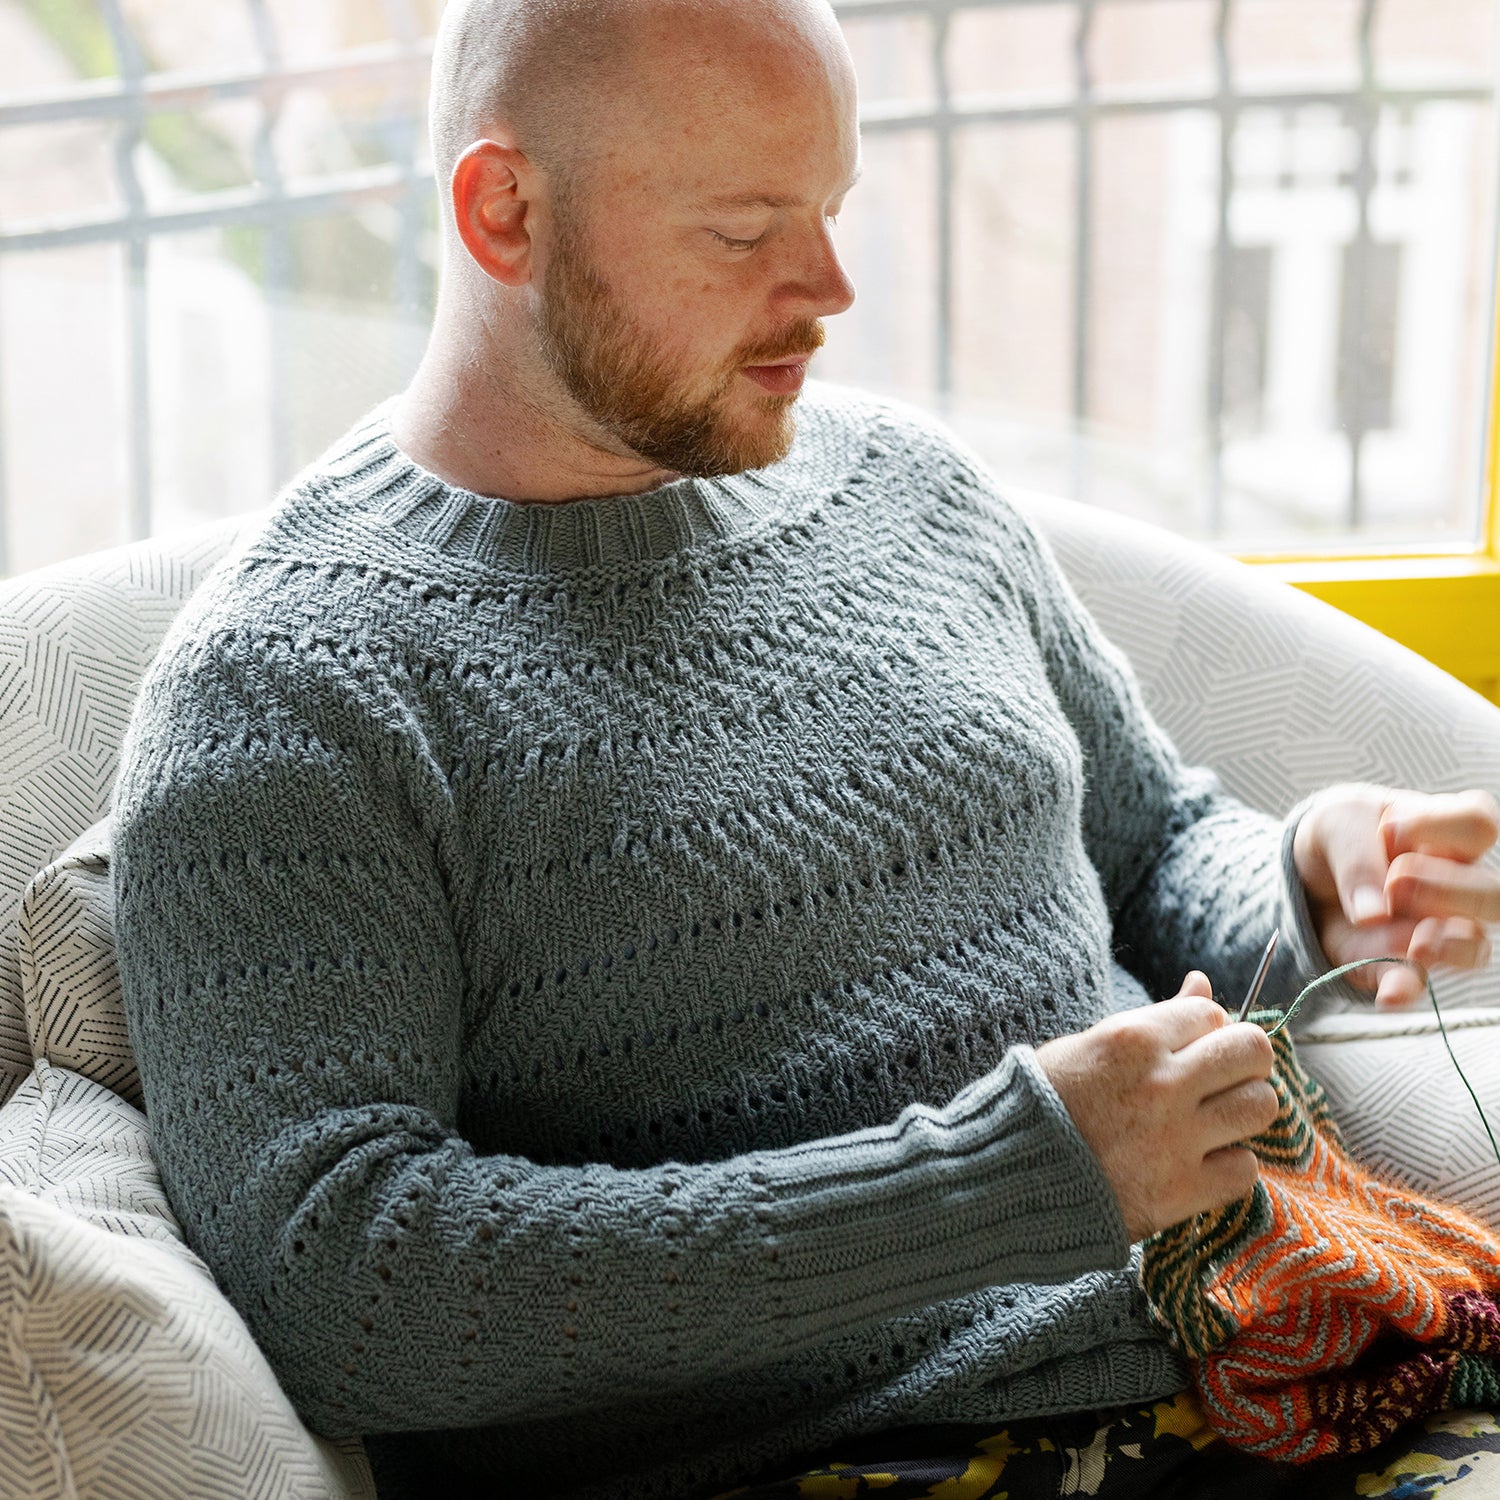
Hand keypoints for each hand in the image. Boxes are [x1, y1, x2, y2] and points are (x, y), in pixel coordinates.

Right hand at [1034, 973, 1277, 1241]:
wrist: (1008, 1177)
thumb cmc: (1046, 1102)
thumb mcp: (1090, 1044)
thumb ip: (1155, 1016)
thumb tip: (1202, 982)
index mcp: (1132, 1039)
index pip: (1212, 1012)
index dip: (1204, 1028)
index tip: (1189, 1047)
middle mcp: (1161, 1084)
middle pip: (1253, 1051)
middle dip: (1242, 1059)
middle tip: (1219, 1077)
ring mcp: (1176, 1140)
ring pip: (1261, 1106)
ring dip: (1242, 1109)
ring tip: (1214, 1119)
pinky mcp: (1181, 1192)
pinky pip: (1245, 1169)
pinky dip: (1228, 1166)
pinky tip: (1199, 1160)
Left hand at [1292, 784, 1499, 1007]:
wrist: (1306, 875)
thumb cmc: (1338, 838)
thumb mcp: (1334, 826)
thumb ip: (1355, 857)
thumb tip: (1373, 914)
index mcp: (1443, 835)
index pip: (1479, 825)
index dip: (1439, 827)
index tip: (1387, 831)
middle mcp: (1451, 884)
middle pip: (1493, 894)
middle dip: (1449, 890)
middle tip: (1396, 883)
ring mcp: (1431, 929)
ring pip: (1474, 946)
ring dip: (1448, 946)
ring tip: (1413, 942)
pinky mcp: (1395, 962)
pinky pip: (1415, 985)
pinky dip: (1404, 991)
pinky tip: (1389, 994)